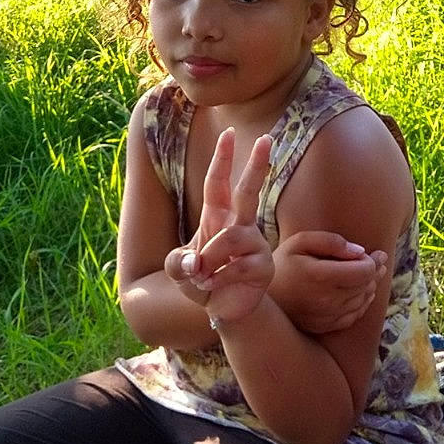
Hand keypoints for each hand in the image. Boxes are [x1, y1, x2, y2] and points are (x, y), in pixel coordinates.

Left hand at [165, 128, 274, 323]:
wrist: (221, 310)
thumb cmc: (201, 282)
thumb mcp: (178, 270)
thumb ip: (176, 263)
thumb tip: (194, 262)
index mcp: (217, 218)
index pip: (218, 184)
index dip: (222, 159)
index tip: (228, 133)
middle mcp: (240, 226)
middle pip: (249, 191)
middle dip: (257, 165)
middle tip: (267, 138)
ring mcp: (255, 245)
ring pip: (230, 239)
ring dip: (209, 260)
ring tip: (202, 278)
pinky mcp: (263, 267)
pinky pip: (237, 267)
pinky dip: (218, 280)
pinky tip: (213, 288)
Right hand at [272, 232, 386, 333]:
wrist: (262, 296)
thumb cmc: (282, 264)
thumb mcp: (300, 242)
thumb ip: (330, 241)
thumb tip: (359, 251)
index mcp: (320, 276)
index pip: (363, 271)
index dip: (372, 261)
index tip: (371, 253)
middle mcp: (326, 299)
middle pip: (365, 285)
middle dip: (374, 271)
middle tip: (377, 260)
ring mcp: (327, 316)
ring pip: (362, 300)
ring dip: (369, 286)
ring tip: (369, 274)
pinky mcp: (325, 326)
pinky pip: (354, 315)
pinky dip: (362, 302)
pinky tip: (361, 292)